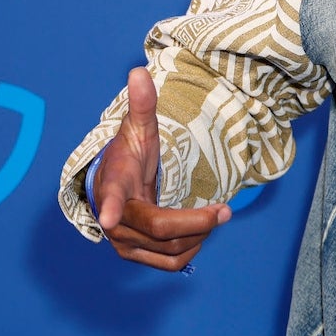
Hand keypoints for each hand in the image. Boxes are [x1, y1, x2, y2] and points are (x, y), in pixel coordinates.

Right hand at [92, 67, 227, 270]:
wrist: (114, 186)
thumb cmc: (129, 155)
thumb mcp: (137, 129)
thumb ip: (141, 104)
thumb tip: (138, 72)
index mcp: (115, 185)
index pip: (111, 198)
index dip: (111, 207)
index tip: (110, 217)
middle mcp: (115, 220)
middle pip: (162, 229)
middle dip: (199, 221)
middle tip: (226, 211)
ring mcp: (123, 242)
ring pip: (171, 249)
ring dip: (200, 234)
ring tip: (214, 216)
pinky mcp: (134, 256)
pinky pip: (170, 263)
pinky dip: (191, 249)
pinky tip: (199, 232)